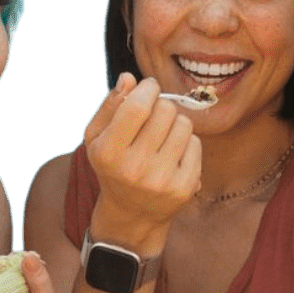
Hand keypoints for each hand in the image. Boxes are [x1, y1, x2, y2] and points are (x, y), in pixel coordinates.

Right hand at [84, 73, 201, 253]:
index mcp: (109, 152)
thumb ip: (110, 105)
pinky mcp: (184, 188)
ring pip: (184, 124)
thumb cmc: (113, 165)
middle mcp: (135, 168)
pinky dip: (186, 143)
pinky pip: (196, 144)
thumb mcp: (97, 137)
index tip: (149, 88)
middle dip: (161, 104)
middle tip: (154, 115)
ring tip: (162, 136)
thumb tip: (128, 78)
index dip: (148, 88)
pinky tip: (173, 154)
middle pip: (165, 110)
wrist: (132, 213)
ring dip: (175, 123)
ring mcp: (161, 180)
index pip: (137, 106)